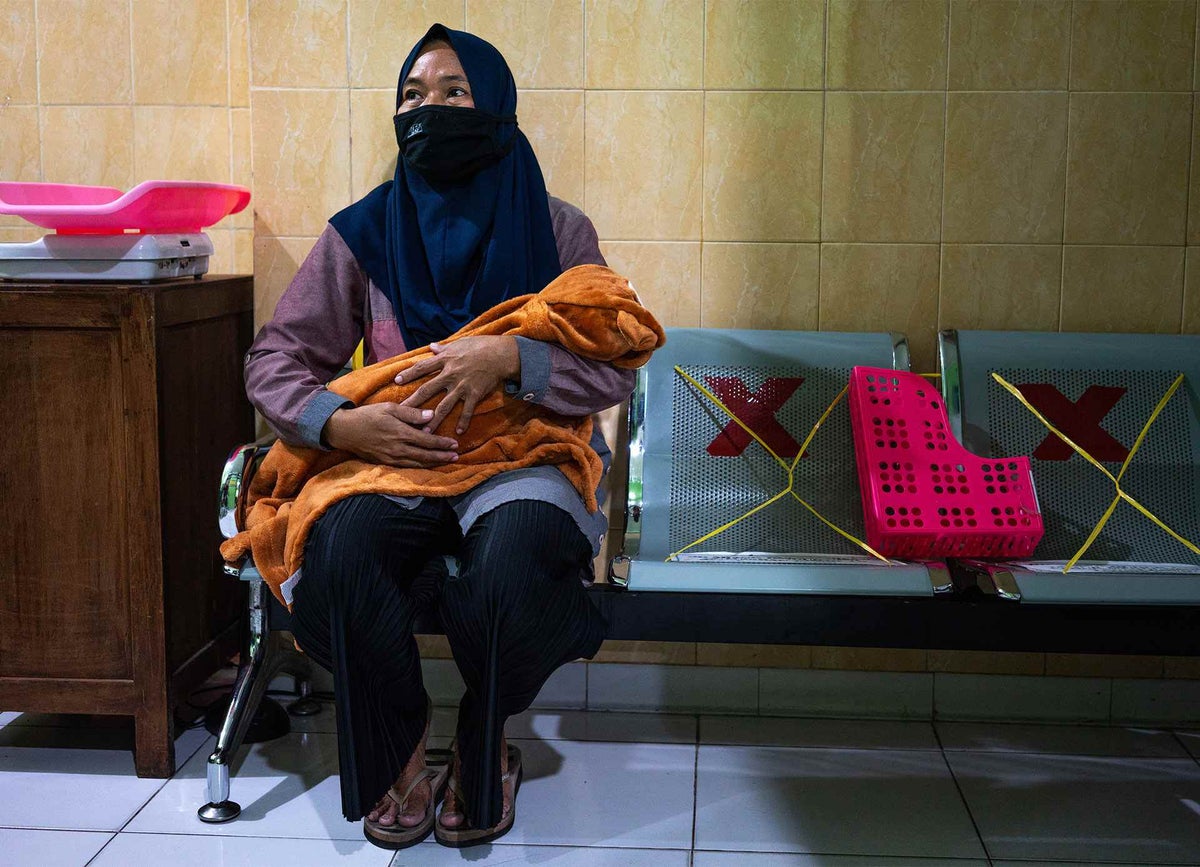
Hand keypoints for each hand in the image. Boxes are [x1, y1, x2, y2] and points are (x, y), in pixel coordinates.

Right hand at [322, 404, 458, 467]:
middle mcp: (398, 448)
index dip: (442, 444)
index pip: (427, 441)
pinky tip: (426, 465)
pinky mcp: (386, 463)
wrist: (345, 430)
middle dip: (442, 456)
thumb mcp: (389, 408)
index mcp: (400, 433)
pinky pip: (407, 467)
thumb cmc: (368, 415)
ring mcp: (391, 458)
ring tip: (446, 462)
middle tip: (456, 456)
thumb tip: (431, 415)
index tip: (454, 444)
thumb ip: (411, 413)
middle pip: (425, 455)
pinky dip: (419, 467)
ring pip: (417, 464)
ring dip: (433, 463)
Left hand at [396, 336, 519, 433]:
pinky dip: (463, 421)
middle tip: (401, 413)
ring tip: (425, 433)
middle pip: (427, 390)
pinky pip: (467, 411)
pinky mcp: (474, 394)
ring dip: (434, 420)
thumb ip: (444, 348)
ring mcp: (462, 386)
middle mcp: (450, 374)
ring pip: (444, 406)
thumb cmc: (479, 346)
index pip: (422, 367)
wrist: (500, 354)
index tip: (396, 381)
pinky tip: (458, 432)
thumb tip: (431, 347)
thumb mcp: (459, 344)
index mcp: (445, 360)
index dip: (409, 374)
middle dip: (413, 402)